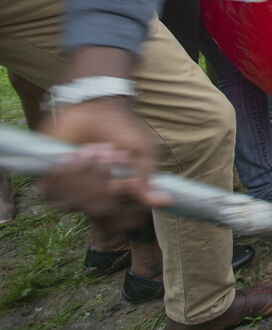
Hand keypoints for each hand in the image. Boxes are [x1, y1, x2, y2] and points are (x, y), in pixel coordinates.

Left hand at [39, 98, 169, 227]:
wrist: (95, 108)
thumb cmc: (122, 130)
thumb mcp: (143, 151)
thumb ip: (147, 178)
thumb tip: (163, 201)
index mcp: (119, 196)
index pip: (118, 221)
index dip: (121, 212)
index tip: (124, 187)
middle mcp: (96, 197)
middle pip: (98, 210)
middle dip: (105, 181)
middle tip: (114, 155)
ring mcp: (73, 190)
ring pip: (75, 201)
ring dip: (87, 173)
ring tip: (96, 149)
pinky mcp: (52, 180)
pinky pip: (54, 191)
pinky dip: (67, 172)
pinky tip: (75, 154)